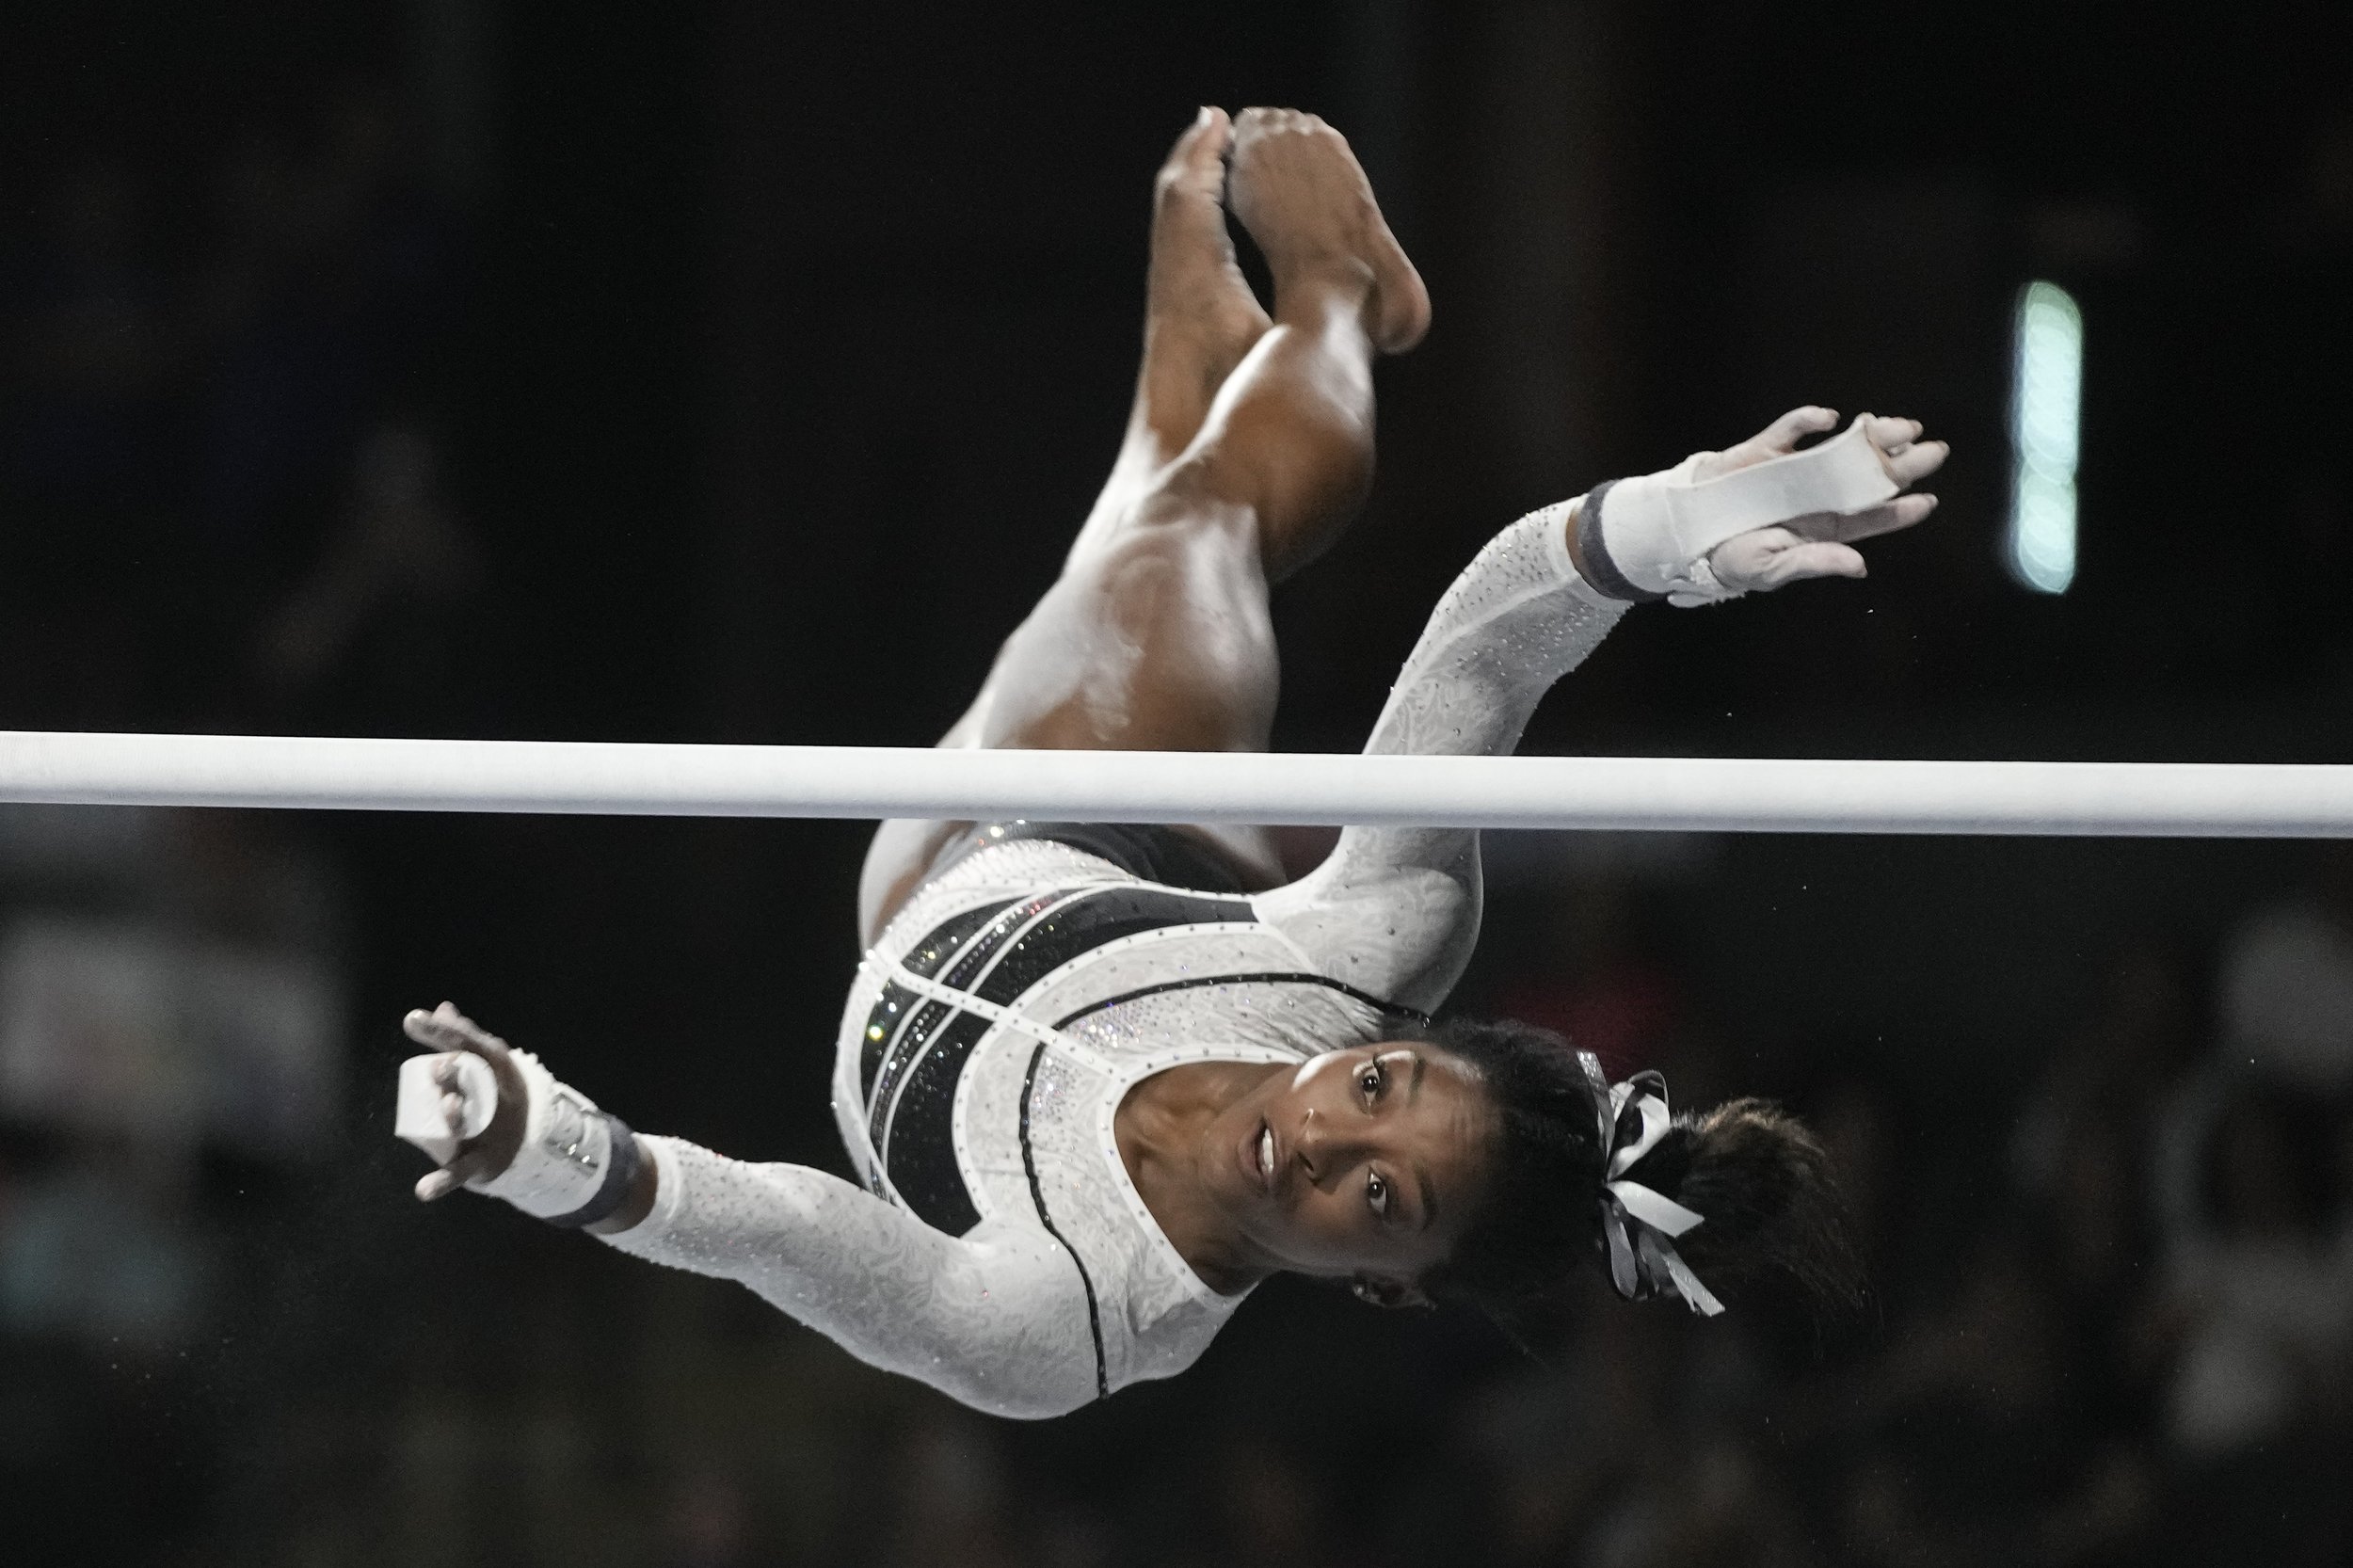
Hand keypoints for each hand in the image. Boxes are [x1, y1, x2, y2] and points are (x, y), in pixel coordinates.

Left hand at [403, 1002, 527, 1199]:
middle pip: (476, 1084)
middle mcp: (498, 1097)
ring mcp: (490, 1131)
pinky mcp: (482, 1161)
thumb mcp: (489, 1064)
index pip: (471, 1044)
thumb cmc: (499, 1093)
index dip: (442, 1031)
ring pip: (471, 1124)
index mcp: (499, 1068)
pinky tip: (423, 1190)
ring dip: (458, 1117)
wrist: (531, 1139)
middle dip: (458, 1075)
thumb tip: (442, 1007)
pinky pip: (461, 1172)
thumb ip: (465, 1037)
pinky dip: (442, 1182)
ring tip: (447, 1106)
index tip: (412, 1020)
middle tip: (437, 1067)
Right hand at [1698, 407, 1945, 596]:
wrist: (1686, 534)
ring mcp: (1794, 469)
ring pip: (1842, 448)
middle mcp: (1818, 494)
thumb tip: (1859, 566)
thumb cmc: (1733, 557)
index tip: (1928, 500)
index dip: (1900, 510)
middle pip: (1867, 477)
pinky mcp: (1765, 450)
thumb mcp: (1773, 568)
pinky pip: (1790, 430)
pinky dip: (1807, 420)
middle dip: (1902, 464)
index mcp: (1824, 527)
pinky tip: (1830, 419)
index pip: (1870, 517)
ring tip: (1898, 427)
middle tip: (1933, 450)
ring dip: (1871, 436)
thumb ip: (1815, 562)